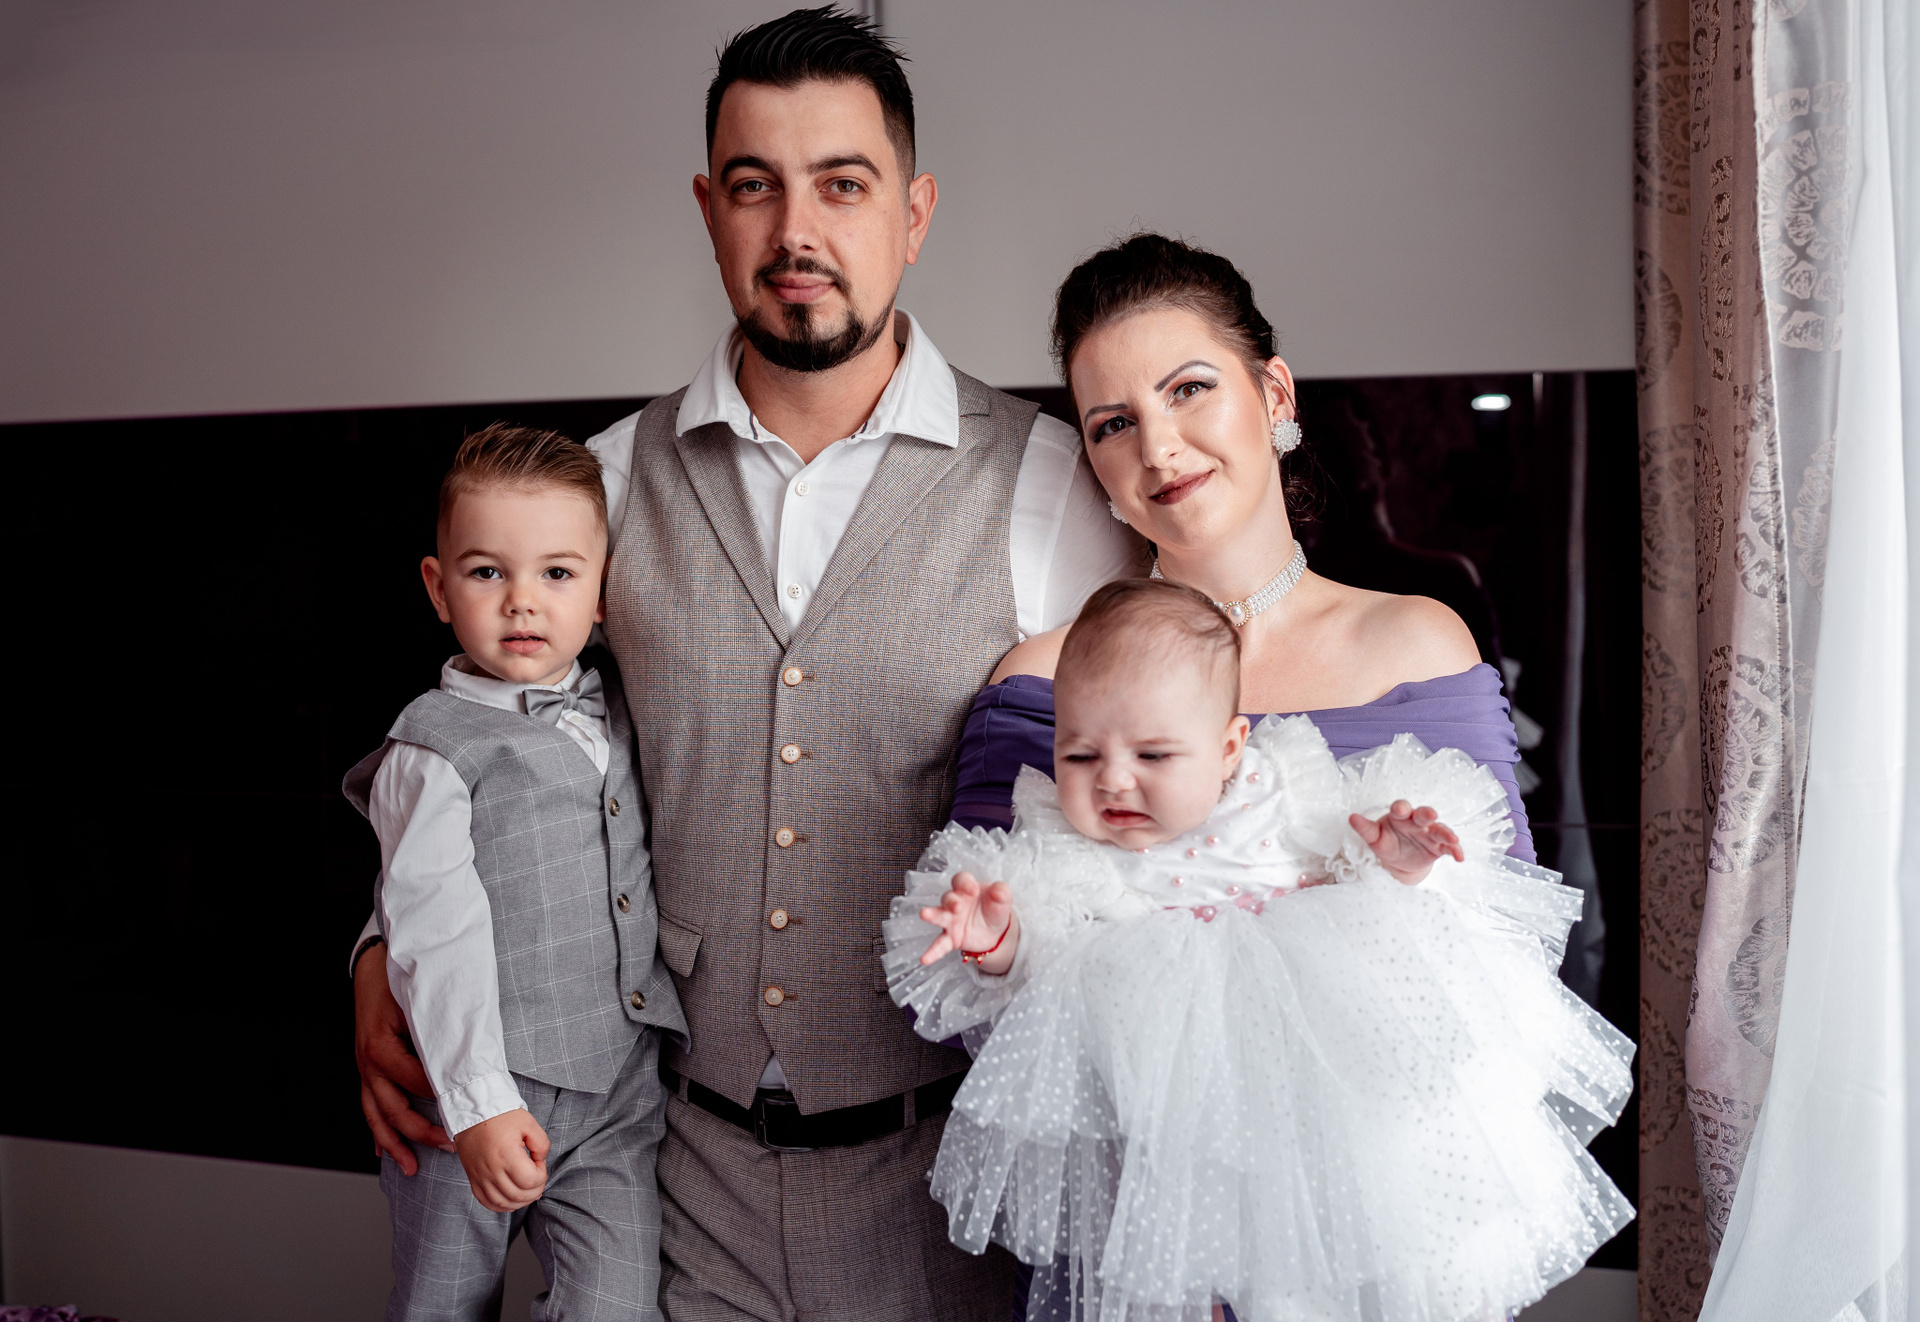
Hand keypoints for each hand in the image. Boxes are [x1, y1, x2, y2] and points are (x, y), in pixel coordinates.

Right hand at [354, 944, 453, 1172]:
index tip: (469, 1111)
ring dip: (394, 1143)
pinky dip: (377, 1130)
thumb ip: (440, 1032)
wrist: (374, 962)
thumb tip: (469, 1059)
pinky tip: (383, 1151)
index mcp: (382, 1047)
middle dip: (422, 1133)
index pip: (418, 1083)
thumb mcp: (422, 1003)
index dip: (445, 1099)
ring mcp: (364, 1067)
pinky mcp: (365, 1068)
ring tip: (411, 1168)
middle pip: (394, 1109)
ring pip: (376, 1115)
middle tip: (452, 1146)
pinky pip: (368, 1105)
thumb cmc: (401, 979)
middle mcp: (369, 1062)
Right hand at [454, 1108, 549, 1212]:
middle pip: (518, 1195)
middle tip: (538, 1177)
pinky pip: (487, 1202)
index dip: (542, 1175)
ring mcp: (480, 1177)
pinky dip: (502, 1205)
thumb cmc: (501, 1116)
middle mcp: (491, 1170)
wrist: (474, 1112)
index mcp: (506, 1154)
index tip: (540, 1163)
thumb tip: (540, 1162)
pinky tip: (511, 1199)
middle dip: (535, 1190)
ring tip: (528, 1190)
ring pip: (503, 1203)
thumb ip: (542, 1144)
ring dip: (521, 1201)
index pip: (530, 1181)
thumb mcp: (529, 1123)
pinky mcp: (473, 1179)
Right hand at [919, 871, 1019, 975]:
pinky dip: (932, 952)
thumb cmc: (994, 909)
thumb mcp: (1002, 900)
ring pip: (939, 916)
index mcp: (967, 889)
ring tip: (924, 914)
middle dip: (951, 901)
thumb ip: (1001, 892)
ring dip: (932, 915)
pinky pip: (939, 945)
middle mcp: (955, 903)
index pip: (961, 880)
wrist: (995, 932)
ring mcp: (950, 921)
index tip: (973, 891)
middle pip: (948, 897)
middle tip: (957, 907)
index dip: (965, 883)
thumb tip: (999, 891)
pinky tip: (925, 959)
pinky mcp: (950, 938)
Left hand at [1349, 801, 1463, 884]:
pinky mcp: (1438, 847)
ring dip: (1446, 833)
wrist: (1399, 860)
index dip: (1400, 807)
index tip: (1400, 808)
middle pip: (1423, 815)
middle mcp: (1416, 822)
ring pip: (1439, 830)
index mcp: (1399, 816)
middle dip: (1427, 814)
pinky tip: (1460, 857)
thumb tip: (1351, 817)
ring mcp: (1429, 834)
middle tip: (1431, 814)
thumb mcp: (1374, 838)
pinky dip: (1455, 850)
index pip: (1400, 808)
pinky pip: (1448, 847)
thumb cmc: (1386, 842)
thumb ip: (1365, 828)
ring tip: (1452, 838)